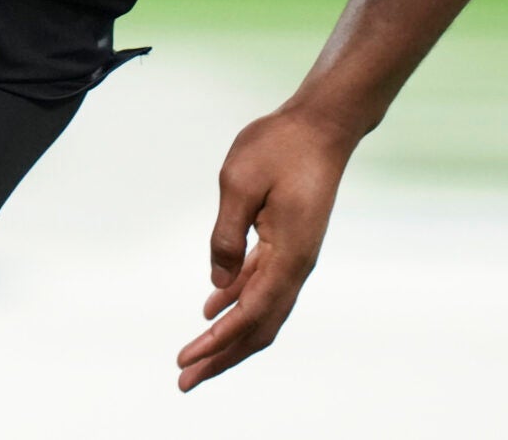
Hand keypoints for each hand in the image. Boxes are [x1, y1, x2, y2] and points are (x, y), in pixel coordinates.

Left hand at [176, 107, 355, 390]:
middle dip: (222, 357)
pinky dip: (237, 305)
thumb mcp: (239, 183)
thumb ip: (226, 235)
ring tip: (196, 358)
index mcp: (288, 255)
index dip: (217, 341)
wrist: (322, 125)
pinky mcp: (289, 244)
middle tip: (185, 381)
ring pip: (261, 312)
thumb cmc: (281, 145)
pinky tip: (212, 310)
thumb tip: (218, 283)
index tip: (185, 360)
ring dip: (229, 337)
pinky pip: (262, 287)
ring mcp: (295, 257)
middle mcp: (296, 265)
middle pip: (258, 328)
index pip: (249, 313)